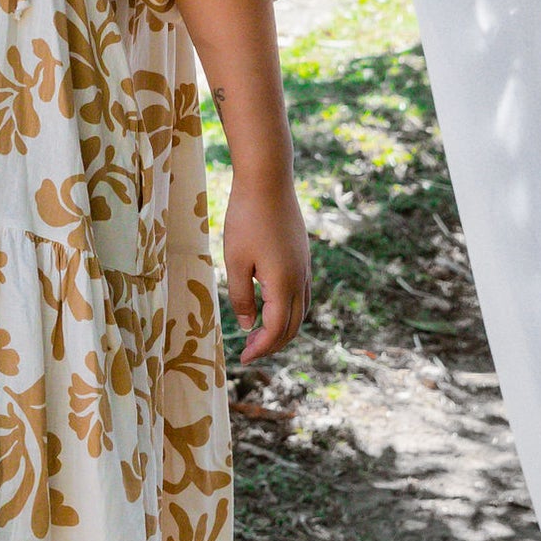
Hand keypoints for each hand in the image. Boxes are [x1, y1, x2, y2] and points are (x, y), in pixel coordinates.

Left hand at [223, 175, 309, 364]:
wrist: (268, 181)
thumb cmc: (246, 219)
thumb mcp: (236, 261)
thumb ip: (241, 297)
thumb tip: (247, 326)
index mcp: (283, 284)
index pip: (277, 329)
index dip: (261, 348)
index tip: (243, 359)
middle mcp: (300, 279)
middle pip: (293, 326)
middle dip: (273, 344)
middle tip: (249, 352)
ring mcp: (305, 268)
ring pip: (301, 311)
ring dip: (283, 329)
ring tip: (259, 335)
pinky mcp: (303, 257)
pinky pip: (302, 295)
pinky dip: (290, 311)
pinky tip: (272, 308)